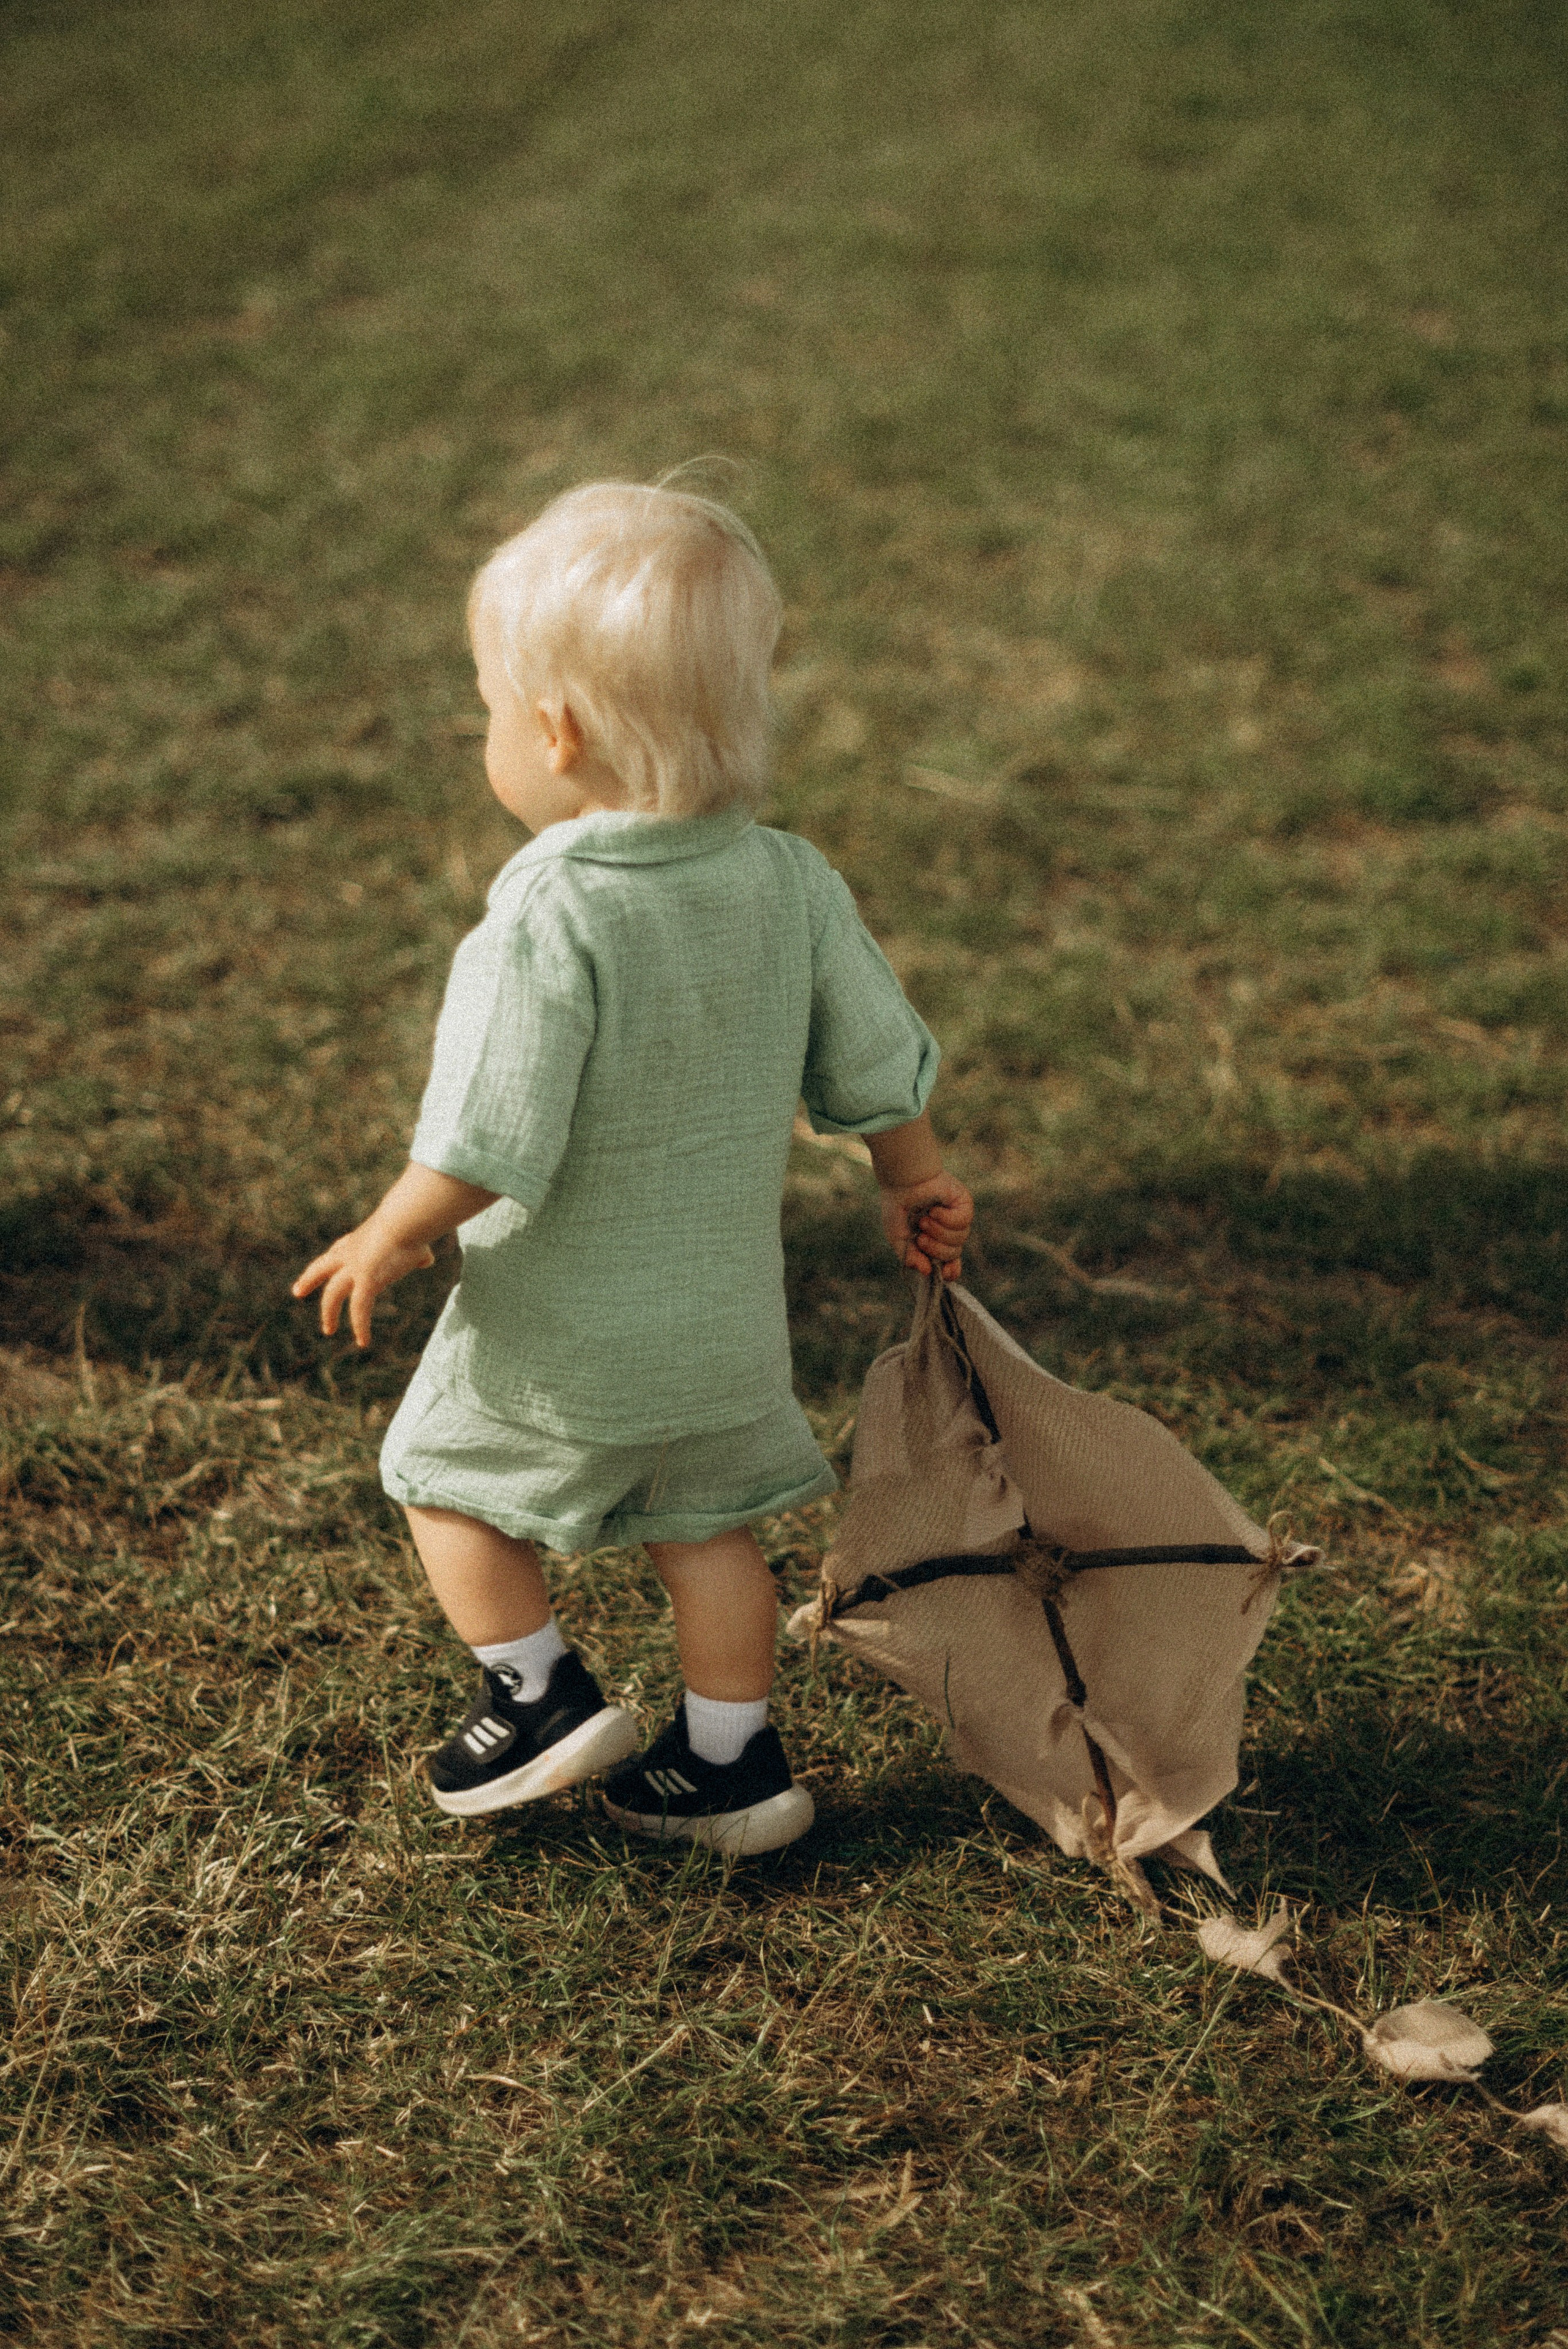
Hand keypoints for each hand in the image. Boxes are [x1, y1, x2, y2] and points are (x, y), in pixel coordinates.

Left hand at [291, 1219, 435, 1348]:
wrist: (406, 1219)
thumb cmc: (413, 1223)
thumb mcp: (412, 1238)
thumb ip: (417, 1252)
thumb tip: (426, 1258)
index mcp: (358, 1239)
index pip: (338, 1250)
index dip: (332, 1259)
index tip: (326, 1268)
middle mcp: (350, 1253)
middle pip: (322, 1267)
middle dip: (309, 1279)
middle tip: (297, 1290)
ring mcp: (354, 1268)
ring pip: (332, 1294)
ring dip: (328, 1312)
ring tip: (328, 1329)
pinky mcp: (365, 1281)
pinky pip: (359, 1309)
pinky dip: (360, 1326)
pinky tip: (363, 1341)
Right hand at [879, 1170, 973, 1282]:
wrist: (901, 1181)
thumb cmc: (897, 1206)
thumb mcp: (898, 1238)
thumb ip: (910, 1257)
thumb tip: (926, 1272)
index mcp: (934, 1241)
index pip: (950, 1262)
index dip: (951, 1271)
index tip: (944, 1273)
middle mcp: (947, 1231)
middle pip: (953, 1254)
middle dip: (937, 1249)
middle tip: (922, 1238)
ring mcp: (957, 1218)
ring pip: (960, 1239)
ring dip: (939, 1232)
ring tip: (925, 1219)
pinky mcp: (964, 1204)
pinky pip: (963, 1221)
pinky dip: (947, 1219)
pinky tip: (935, 1210)